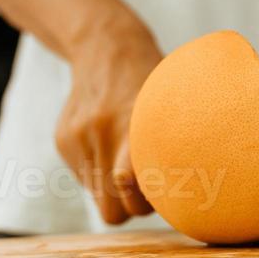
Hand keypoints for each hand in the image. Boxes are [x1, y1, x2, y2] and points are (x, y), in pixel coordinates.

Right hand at [55, 18, 163, 223]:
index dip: (141, 201)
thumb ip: (177, 145)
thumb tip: (196, 193)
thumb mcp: (170, 103)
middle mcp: (100, 134)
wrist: (104, 47)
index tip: (160, 194)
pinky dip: (99, 168)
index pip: (127, 185)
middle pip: (111, 211)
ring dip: (114, 189)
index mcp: (131, 124)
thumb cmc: (150, 81)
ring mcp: (77, 139)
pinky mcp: (63, 141)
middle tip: (148, 188)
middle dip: (130, 208)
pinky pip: (85, 176)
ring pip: (98, 196)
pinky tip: (109, 142)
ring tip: (128, 158)